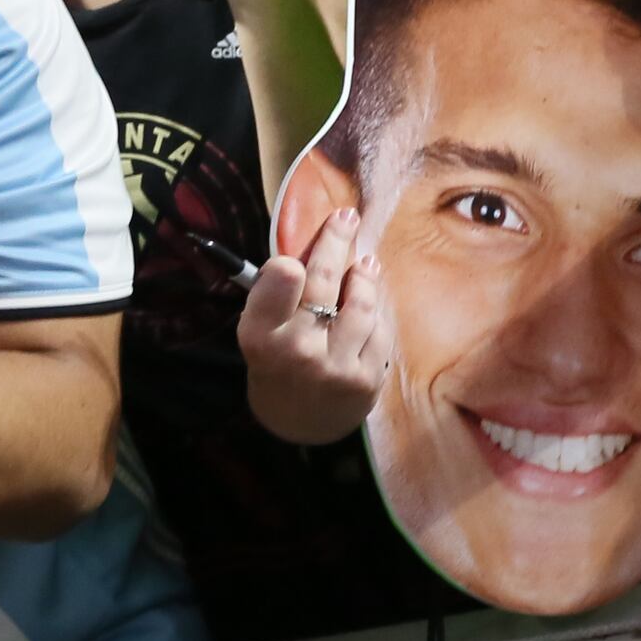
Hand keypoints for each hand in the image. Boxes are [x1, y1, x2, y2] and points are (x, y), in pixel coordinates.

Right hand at [240, 208, 387, 442]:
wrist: (299, 423)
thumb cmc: (278, 361)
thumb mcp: (261, 330)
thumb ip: (277, 293)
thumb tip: (309, 238)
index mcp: (261, 335)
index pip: (279, 284)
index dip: (290, 265)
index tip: (301, 250)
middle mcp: (297, 350)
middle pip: (324, 280)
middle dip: (337, 241)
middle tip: (347, 217)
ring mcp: (336, 367)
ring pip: (361, 303)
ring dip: (365, 275)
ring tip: (365, 262)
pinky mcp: (366, 380)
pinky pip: (379, 328)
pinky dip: (376, 310)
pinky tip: (371, 298)